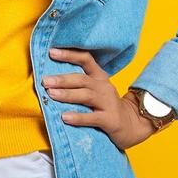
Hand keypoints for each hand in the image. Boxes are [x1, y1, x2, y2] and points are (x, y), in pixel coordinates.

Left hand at [43, 48, 157, 151]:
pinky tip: (65, 117)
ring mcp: (108, 103)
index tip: (51, 52)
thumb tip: (49, 78)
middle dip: (62, 80)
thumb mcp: (96, 90)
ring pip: (86, 96)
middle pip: (82, 79)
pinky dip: (78, 117)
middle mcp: (104, 87)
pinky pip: (92, 118)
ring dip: (67, 95)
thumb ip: (78, 83)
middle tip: (45, 81)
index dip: (69, 54)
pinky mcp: (110, 120)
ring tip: (51, 94)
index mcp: (99, 77)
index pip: (86, 59)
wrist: (132, 125)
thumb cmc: (106, 106)